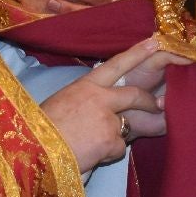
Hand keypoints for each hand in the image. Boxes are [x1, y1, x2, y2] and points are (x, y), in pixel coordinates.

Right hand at [40, 37, 191, 172]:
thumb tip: (101, 106)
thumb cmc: (44, 127)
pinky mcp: (111, 140)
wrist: (36, 150)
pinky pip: (118, 148)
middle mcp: (101, 98)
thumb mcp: (64, 101)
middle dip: (149, 101)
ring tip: (89, 144)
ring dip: (112, 138)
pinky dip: (107, 154)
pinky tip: (89, 154)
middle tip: (159, 105)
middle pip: (135, 94)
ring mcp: (108, 119)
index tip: (155, 42)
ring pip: (124, 127)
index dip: (137, 53)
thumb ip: (86, 99)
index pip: (117, 64)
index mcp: (86, 84)